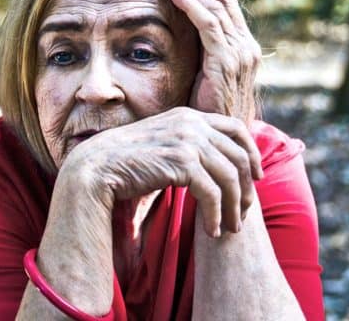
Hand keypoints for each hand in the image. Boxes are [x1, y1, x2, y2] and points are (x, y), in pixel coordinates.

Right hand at [60, 107, 262, 236]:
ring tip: (229, 229)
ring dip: (233, 207)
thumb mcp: (161, 145)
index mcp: (188, 115)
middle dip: (245, 188)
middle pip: (238, 155)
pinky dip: (215, 215)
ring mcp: (187, 140)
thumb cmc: (125, 163)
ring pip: (229, 176)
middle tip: (243, 213)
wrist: (94, 169)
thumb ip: (185, 146)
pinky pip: (212, 193)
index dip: (251, 153)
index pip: (236, 128)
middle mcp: (191, 123)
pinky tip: (211, 232)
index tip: (254, 177)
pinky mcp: (181, 161)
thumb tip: (209, 162)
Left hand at [157, 0, 260, 121]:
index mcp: (242, 48)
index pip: (223, 5)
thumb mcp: (203, 80)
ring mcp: (241, 53)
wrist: (221, 146)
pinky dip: (191, 4)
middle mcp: (246, 47)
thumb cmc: (206, 116)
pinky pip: (210, 24)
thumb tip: (173, 39)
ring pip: (216, 6)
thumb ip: (198, 58)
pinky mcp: (228, 62)